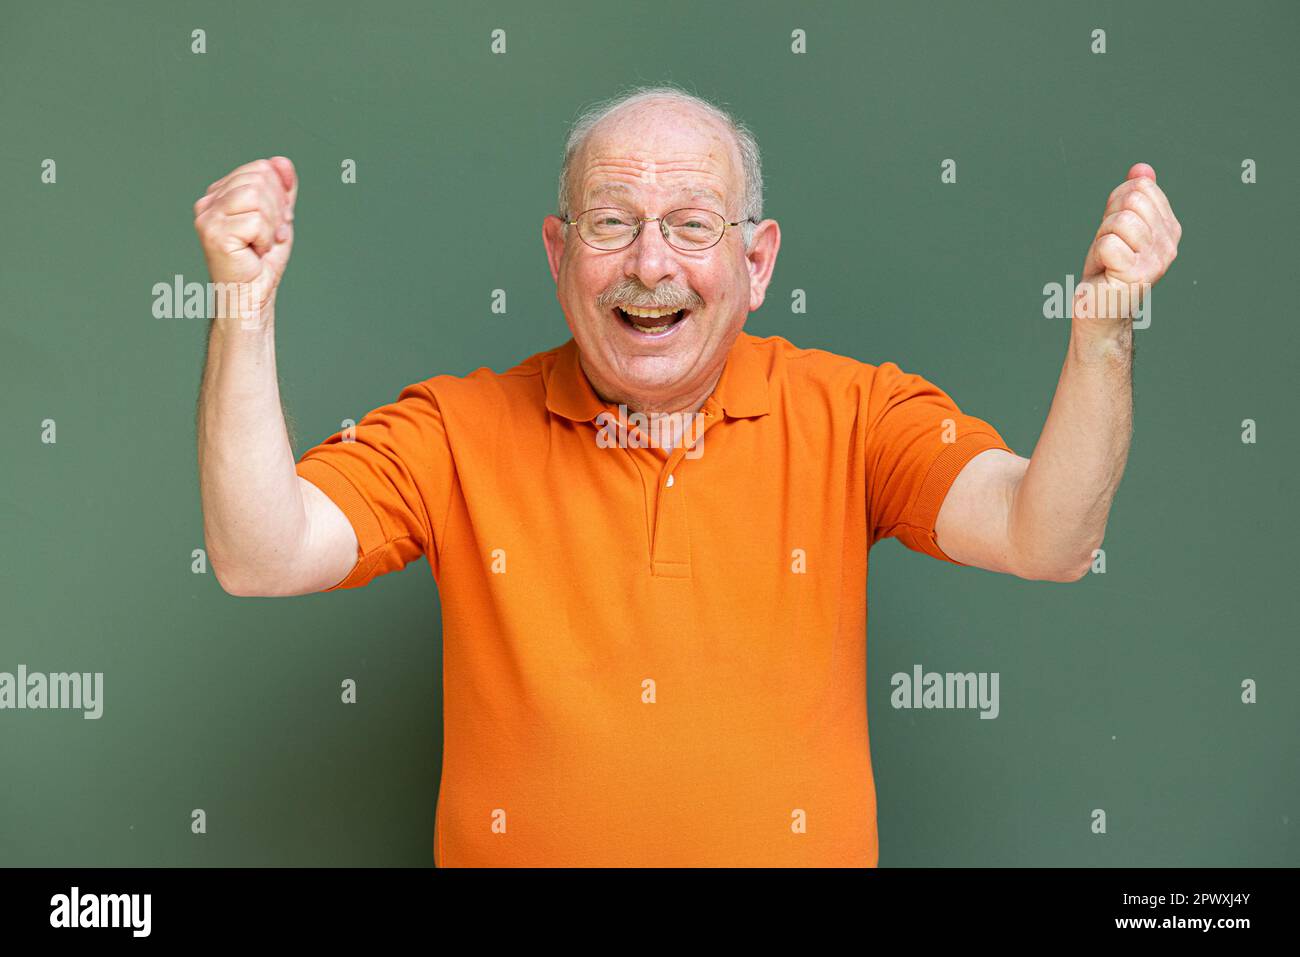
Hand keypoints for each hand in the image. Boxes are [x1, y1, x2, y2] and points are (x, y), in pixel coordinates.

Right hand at [193, 157, 296, 325]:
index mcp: (221, 194)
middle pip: (259, 178)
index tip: (275, 223)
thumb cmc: (261, 263)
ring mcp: (208, 216)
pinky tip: (255, 253)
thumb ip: (282, 190)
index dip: (279, 195)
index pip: (260, 169)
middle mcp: (209, 201)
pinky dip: (265, 239)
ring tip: (261, 244)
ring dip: (271, 224)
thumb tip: (282, 162)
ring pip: (256, 195)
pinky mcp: (213, 232)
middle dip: (277, 209)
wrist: (250, 297)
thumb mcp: (278, 218)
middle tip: (269, 236)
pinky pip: (255, 220)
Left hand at [1074, 163, 1180, 322]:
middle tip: (1108, 247)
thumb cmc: (1106, 269)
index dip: (1116, 205)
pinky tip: (1104, 271)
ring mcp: (1157, 260)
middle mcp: (1169, 244)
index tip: (1115, 232)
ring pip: (1120, 221)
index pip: (1141, 188)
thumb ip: (1130, 197)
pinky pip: (1109, 243)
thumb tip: (1141, 168)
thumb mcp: (1116, 226)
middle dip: (1108, 220)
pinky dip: (1097, 254)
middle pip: (1133, 199)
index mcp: (1170, 228)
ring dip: (1102, 238)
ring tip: (1106, 260)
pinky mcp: (1138, 275)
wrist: (1099, 310)